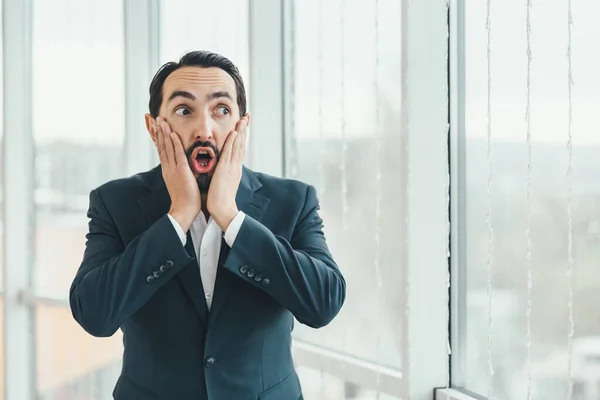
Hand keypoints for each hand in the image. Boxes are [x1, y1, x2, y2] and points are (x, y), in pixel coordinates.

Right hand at [154, 117, 199, 231]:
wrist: (184, 211)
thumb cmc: (186, 199)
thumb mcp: (180, 182)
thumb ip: (179, 173)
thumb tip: (181, 166)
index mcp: (168, 170)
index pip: (161, 150)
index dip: (158, 137)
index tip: (154, 125)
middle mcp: (168, 167)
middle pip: (161, 145)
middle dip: (157, 131)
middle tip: (153, 117)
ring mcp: (173, 169)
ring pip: (167, 148)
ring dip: (164, 133)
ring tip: (161, 120)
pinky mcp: (181, 172)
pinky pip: (178, 155)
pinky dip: (175, 144)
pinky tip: (173, 134)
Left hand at [207, 117, 247, 230]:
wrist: (223, 210)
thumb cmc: (221, 200)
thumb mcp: (225, 184)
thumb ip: (225, 175)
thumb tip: (223, 170)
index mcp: (235, 169)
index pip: (239, 150)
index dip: (242, 137)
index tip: (244, 126)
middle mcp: (235, 166)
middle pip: (241, 145)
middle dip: (245, 130)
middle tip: (248, 117)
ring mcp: (232, 167)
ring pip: (237, 146)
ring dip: (241, 132)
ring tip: (243, 119)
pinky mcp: (225, 170)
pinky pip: (229, 153)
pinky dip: (232, 142)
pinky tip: (234, 132)